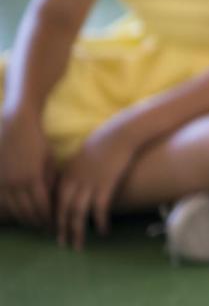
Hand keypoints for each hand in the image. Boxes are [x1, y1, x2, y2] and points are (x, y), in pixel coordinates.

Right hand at [0, 112, 55, 228]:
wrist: (15, 125)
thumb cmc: (37, 141)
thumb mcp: (49, 160)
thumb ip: (50, 180)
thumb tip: (53, 200)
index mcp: (33, 178)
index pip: (42, 207)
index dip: (49, 219)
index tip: (55, 226)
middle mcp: (15, 183)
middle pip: (26, 212)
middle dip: (37, 223)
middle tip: (46, 230)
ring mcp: (2, 181)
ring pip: (11, 209)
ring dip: (22, 219)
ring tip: (32, 225)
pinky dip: (6, 212)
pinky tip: (12, 217)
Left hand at [56, 122, 137, 249]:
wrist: (121, 133)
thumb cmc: (106, 142)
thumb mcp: (83, 157)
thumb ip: (76, 172)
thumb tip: (76, 186)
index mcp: (67, 174)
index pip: (53, 201)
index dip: (53, 217)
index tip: (55, 230)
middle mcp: (74, 181)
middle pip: (62, 210)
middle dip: (61, 229)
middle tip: (63, 244)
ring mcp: (89, 184)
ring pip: (77, 213)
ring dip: (77, 232)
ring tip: (79, 245)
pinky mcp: (105, 185)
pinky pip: (99, 210)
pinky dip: (100, 222)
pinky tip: (104, 231)